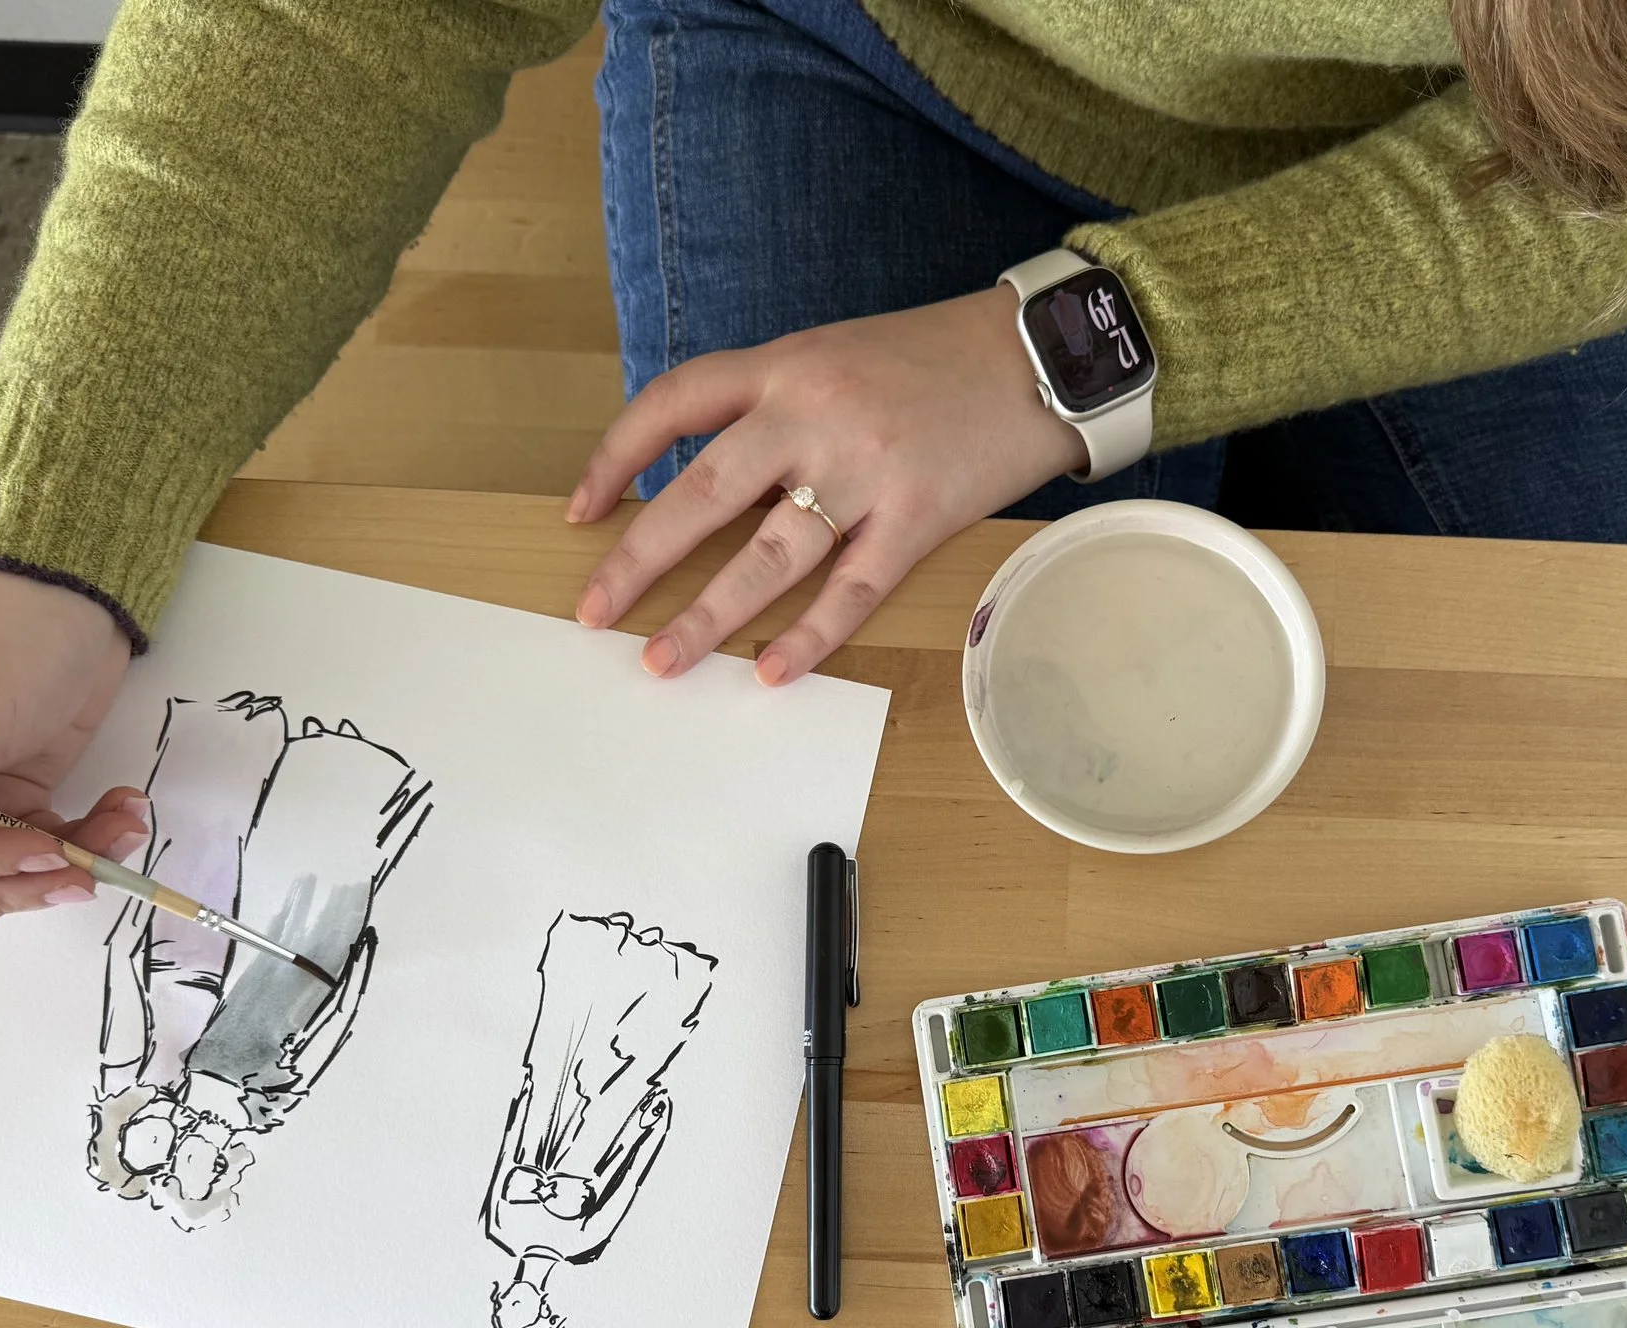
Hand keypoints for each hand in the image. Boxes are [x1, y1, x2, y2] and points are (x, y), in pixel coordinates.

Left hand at [565, 287, 1084, 684]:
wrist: (1042, 358)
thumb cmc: (935, 361)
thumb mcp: (836, 355)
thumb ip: (774, 405)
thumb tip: (711, 483)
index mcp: (785, 367)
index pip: (673, 405)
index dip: (617, 458)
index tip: (584, 512)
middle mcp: (814, 416)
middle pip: (704, 493)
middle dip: (637, 558)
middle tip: (593, 612)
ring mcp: (867, 470)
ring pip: (769, 555)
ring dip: (708, 616)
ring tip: (662, 661)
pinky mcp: (919, 517)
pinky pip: (854, 589)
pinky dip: (811, 636)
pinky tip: (773, 672)